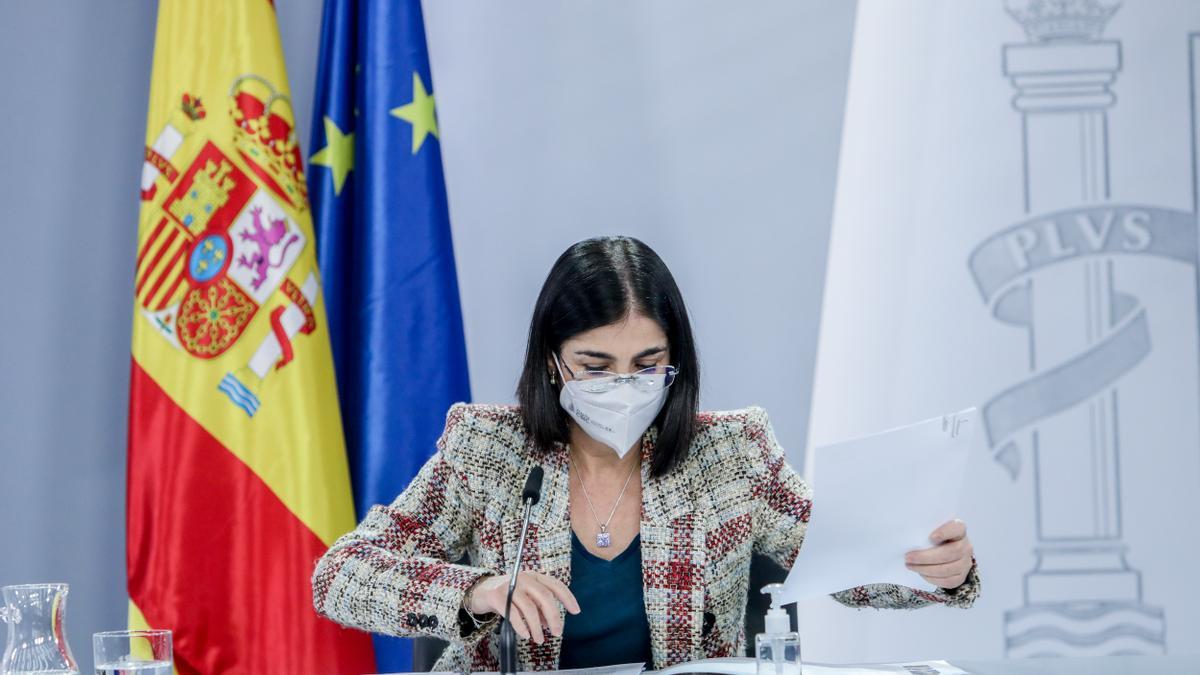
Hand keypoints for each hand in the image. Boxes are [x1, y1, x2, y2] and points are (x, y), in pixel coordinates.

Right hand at [465, 571, 580, 643]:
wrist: (481, 590)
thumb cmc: (508, 595)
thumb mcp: (527, 598)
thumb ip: (539, 608)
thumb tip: (550, 623)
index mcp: (535, 576)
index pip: (555, 585)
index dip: (568, 598)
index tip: (576, 611)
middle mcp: (524, 578)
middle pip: (545, 597)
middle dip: (554, 617)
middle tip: (557, 632)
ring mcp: (510, 586)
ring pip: (530, 608)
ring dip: (537, 627)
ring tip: (539, 639)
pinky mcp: (497, 596)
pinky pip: (513, 614)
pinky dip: (522, 627)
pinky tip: (526, 634)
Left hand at [905, 519, 973, 588]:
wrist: (944, 554)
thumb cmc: (933, 538)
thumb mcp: (931, 530)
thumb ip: (924, 530)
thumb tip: (904, 535)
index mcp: (959, 529)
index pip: (957, 528)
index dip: (945, 532)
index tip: (931, 537)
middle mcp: (966, 546)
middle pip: (950, 552)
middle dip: (926, 557)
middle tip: (908, 557)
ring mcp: (965, 562)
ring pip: (948, 569)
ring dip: (926, 569)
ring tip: (910, 566)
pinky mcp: (961, 576)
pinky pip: (948, 581)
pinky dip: (932, 579)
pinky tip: (921, 573)